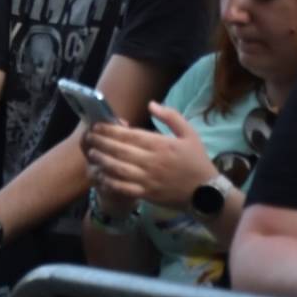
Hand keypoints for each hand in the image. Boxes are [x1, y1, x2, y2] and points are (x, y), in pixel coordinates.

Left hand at [85, 102, 215, 209]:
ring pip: (118, 168)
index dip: (110, 130)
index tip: (97, 125)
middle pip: (119, 150)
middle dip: (101, 142)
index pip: (130, 135)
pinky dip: (110, 181)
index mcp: (161, 145)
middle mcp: (151, 161)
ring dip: (102, 160)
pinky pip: (123, 187)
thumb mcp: (189, 134)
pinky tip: (100, 175)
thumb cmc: (197, 161)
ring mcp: (148, 179)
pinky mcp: (146, 193)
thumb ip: (171, 117)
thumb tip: (151, 104)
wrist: (207, 192)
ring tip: (91, 153)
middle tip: (89, 137)